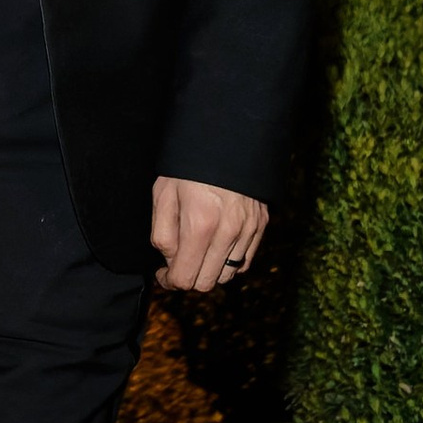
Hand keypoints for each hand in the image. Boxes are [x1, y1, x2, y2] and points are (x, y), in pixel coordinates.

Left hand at [151, 176, 266, 293]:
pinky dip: (228, 262)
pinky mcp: (260, 225)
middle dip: (187, 278)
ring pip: (227, 275)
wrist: (227, 139)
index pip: (185, 277)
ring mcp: (248, 229)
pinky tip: (215, 247)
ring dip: (209, 271)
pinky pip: (244, 261)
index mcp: (199, 224)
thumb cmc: (188, 167)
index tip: (162, 274)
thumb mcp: (163, 195)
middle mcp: (228, 231)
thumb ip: (162, 234)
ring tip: (197, 252)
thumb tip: (171, 261)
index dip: (169, 281)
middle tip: (177, 263)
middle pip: (206, 282)